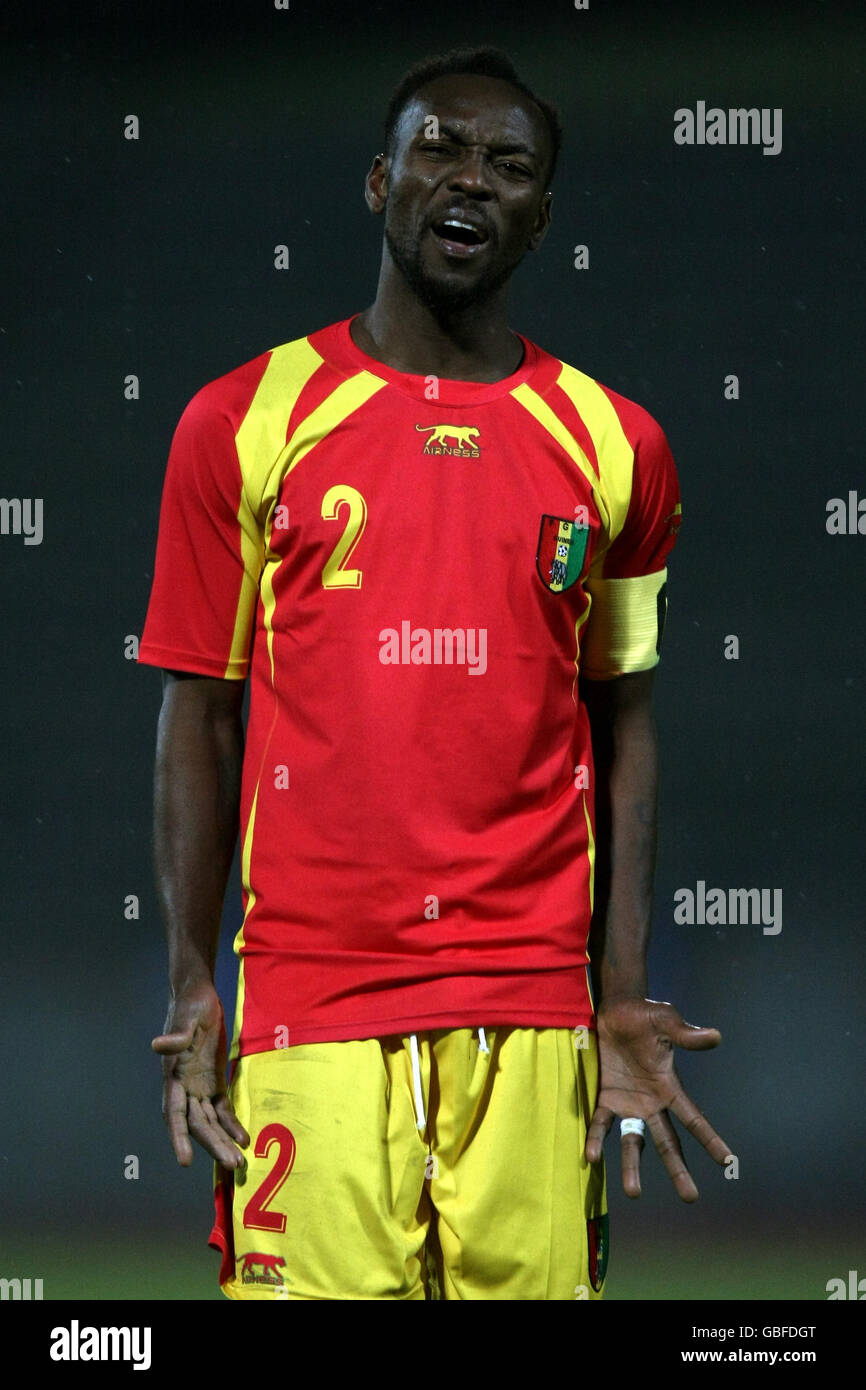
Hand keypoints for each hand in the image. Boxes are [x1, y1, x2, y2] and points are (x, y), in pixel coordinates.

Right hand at [152, 983, 249, 1169]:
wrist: (198, 996)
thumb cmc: (190, 1006)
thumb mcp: (186, 1019)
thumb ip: (176, 1036)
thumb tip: (156, 1046)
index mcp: (173, 1077)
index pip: (175, 1113)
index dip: (178, 1137)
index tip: (185, 1161)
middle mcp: (184, 1087)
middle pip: (197, 1124)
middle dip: (213, 1145)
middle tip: (232, 1164)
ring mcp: (199, 1086)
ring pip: (210, 1121)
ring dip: (223, 1141)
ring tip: (238, 1162)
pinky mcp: (213, 1081)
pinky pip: (221, 1108)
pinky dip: (231, 1123)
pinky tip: (243, 1138)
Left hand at [584, 996, 732, 1201]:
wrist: (615, 1009)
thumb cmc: (645, 1015)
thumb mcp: (666, 1021)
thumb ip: (685, 1034)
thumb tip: (715, 1037)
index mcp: (670, 1087)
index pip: (694, 1119)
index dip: (710, 1140)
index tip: (728, 1162)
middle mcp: (652, 1103)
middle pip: (668, 1142)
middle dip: (678, 1169)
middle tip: (691, 1197)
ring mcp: (628, 1104)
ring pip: (633, 1142)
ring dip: (633, 1167)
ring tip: (634, 1193)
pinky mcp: (605, 1097)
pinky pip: (600, 1123)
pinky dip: (596, 1139)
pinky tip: (591, 1156)